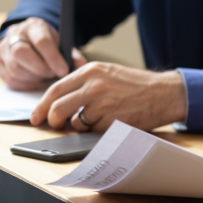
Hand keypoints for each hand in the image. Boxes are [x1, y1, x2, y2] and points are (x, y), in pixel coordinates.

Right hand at [0, 17, 87, 90]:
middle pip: (21, 53)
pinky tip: (37, 82)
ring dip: (34, 79)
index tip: (64, 71)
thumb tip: (83, 67)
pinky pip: (10, 80)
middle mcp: (14, 35)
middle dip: (40, 69)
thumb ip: (73, 55)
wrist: (28, 39)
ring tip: (48, 78)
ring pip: (15, 69)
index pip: (41, 41)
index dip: (53, 58)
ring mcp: (2, 49)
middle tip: (54, 75)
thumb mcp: (62, 44)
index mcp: (34, 26)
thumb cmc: (49, 44)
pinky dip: (26, 85)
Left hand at [30, 62, 186, 131]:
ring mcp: (102, 104)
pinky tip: (112, 120)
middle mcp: (94, 85)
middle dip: (52, 120)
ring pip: (75, 122)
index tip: (37, 116)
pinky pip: (93, 131)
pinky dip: (98, 130)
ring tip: (98, 118)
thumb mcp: (109, 73)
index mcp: (91, 71)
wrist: (166, 92)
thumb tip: (59, 101)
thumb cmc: (138, 85)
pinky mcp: (111, 120)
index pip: (55, 89)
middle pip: (57, 108)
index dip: (42, 106)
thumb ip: (85, 82)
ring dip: (80, 125)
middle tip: (54, 125)